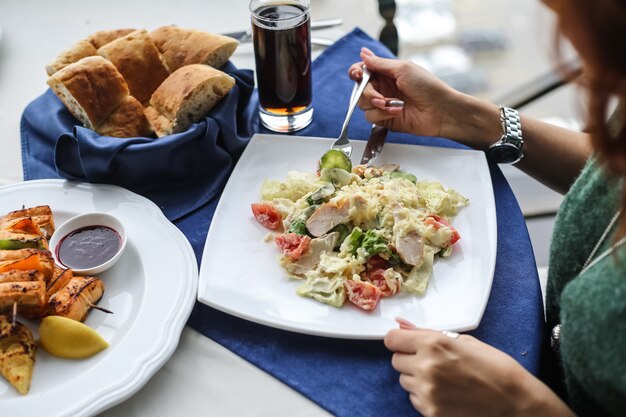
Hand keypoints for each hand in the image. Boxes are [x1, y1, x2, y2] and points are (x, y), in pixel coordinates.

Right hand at [348, 48, 461, 137]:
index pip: (362, 70)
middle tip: (380, 96)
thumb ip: (379, 63)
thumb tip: (363, 53)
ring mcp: (383, 104)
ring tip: (392, 104)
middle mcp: (383, 87)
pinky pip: (370, 117)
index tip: (357, 75)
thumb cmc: (427, 87)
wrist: (440, 110)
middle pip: (359, 89)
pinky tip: (396, 112)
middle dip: (368, 93)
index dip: (356, 72)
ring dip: (376, 104)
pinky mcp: (384, 118)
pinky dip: (381, 114)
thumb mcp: (403, 68)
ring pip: (362, 104)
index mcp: (386, 73)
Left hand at [385, 320, 575, 416]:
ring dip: (416, 378)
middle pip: (396, 360)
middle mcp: (426, 367)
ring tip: (443, 378)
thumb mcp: (463, 341)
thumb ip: (428, 334)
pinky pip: (414, 399)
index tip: (406, 343)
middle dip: (410, 359)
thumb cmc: (494, 366)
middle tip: (432, 361)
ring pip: (404, 381)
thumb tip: (402, 325)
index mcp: (434, 344)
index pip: (392, 339)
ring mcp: (427, 392)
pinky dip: (424, 396)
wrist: (514, 401)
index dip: (399, 341)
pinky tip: (446, 393)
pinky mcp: (430, 411)